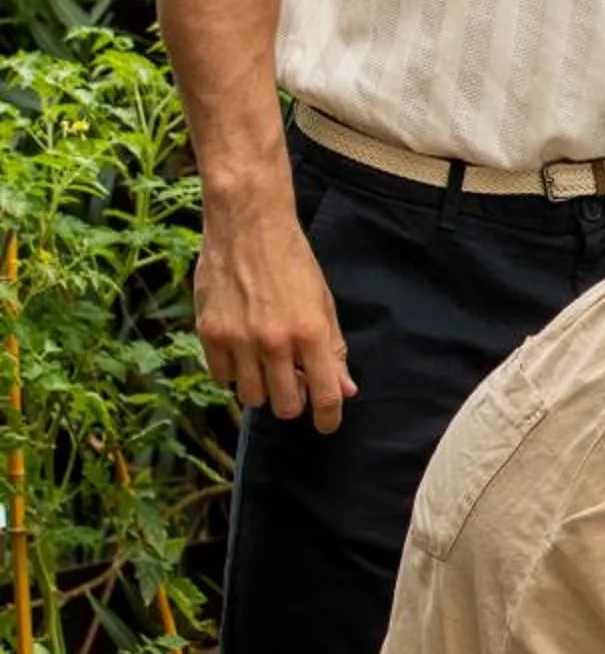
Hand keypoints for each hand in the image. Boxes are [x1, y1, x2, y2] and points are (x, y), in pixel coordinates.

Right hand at [194, 195, 354, 432]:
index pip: (326, 394)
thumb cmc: (293, 263)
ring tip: (266, 363)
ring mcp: (239, 340)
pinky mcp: (209, 334)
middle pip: (285, 406)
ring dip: (262, 388)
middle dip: (293, 402)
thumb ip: (333, 349)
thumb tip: (346, 389)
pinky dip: (234, 372)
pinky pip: (222, 376)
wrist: (248, 228)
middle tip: (293, 385)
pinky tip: (242, 350)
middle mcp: (274, 342)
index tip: (328, 425)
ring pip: (251, 397)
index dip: (329, 417)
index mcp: (311, 333)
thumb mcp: (324, 304)